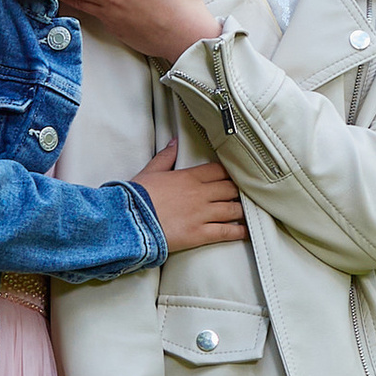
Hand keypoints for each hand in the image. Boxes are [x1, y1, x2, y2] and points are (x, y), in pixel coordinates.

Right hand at [135, 140, 247, 254]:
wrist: (129, 221)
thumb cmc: (136, 197)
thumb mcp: (150, 171)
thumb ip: (165, 156)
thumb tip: (174, 142)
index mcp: (189, 177)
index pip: (218, 171)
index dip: (228, 173)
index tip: (233, 176)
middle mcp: (200, 194)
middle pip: (230, 189)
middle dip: (237, 191)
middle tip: (242, 194)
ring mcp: (202, 214)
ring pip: (232, 209)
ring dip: (241, 210)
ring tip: (246, 212)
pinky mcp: (200, 234)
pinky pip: (226, 232)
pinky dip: (238, 231)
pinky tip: (245, 231)